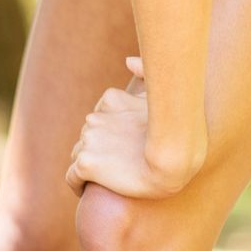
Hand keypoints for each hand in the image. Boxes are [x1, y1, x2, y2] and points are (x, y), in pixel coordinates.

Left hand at [66, 56, 205, 198]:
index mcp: (111, 101)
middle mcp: (95, 119)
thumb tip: (127, 60)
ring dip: (89, 167)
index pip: (98, 117)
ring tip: (111, 179)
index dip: (108, 134)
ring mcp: (89, 141)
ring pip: (78, 156)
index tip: (123, 147)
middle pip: (87, 138)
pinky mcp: (86, 163)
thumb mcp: (164, 96)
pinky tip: (91, 190)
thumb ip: (147, 73)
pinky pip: (71, 177)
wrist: (176, 159)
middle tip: (122, 166)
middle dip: (100, 150)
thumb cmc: (179, 129)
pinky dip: (77, 185)